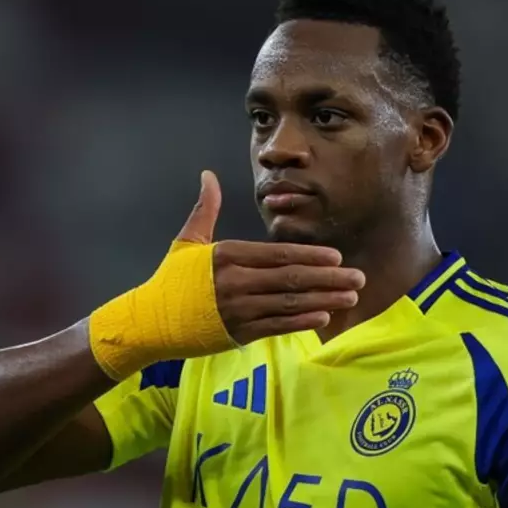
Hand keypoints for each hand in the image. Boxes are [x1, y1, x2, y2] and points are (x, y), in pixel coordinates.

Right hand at [178, 171, 365, 344]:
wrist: (149, 321)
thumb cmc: (171, 281)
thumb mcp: (187, 242)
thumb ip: (206, 209)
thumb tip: (208, 175)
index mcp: (228, 256)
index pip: (278, 255)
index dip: (311, 256)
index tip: (337, 257)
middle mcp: (235, 282)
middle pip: (291, 279)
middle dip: (329, 279)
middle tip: (358, 278)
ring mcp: (238, 310)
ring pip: (289, 304)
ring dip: (324, 300)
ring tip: (351, 298)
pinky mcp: (237, 333)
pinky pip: (277, 326)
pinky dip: (302, 322)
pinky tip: (324, 316)